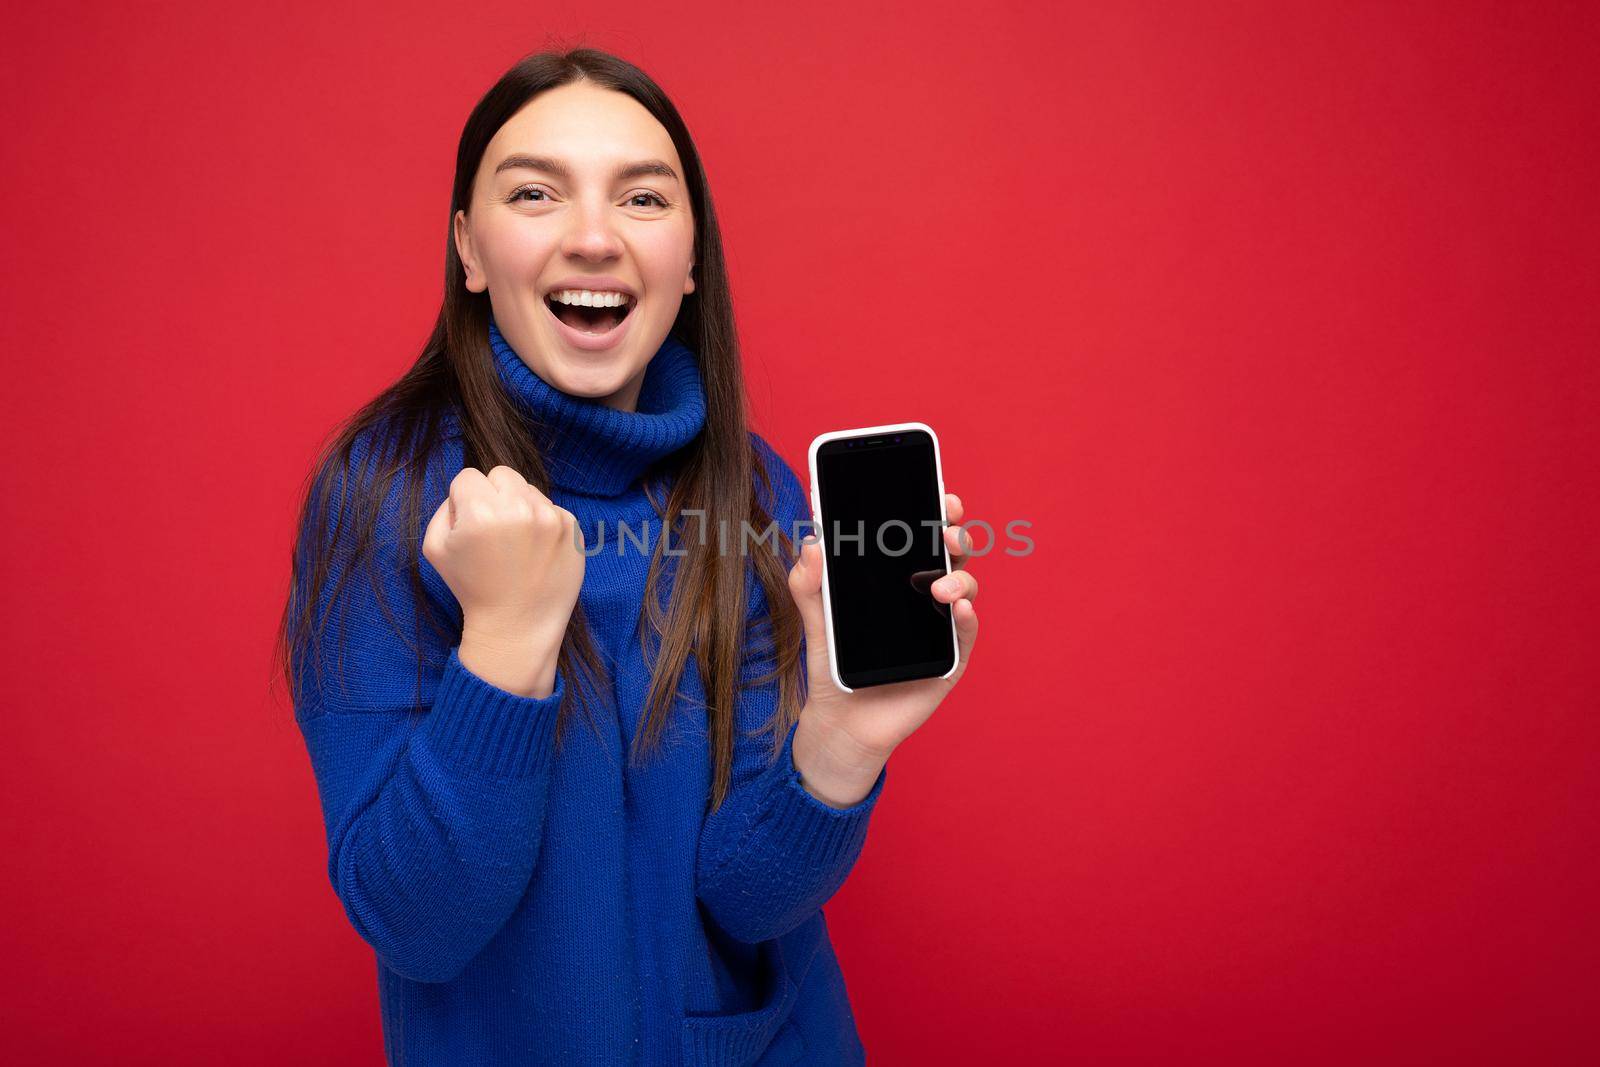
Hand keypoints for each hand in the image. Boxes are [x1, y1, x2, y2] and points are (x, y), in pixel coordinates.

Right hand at [423, 466, 584, 693]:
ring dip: (520, 507)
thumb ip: (444, 509)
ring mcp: (551, 518)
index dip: (464, 500)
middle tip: (494, 532)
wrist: (517, 626)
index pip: (468, 477)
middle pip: (502, 474)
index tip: (470, 527)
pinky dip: (543, 523)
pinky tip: (535, 551)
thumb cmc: (473, 589)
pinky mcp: (573, 529)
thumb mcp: (435, 548)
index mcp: (481, 512)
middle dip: (493, 495)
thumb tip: (467, 493)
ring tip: (516, 545)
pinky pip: (552, 508)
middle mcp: (519, 509)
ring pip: (529, 489)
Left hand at [787, 491, 979, 763]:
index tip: (940, 493)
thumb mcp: (815, 618)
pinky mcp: (951, 658)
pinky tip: (956, 608)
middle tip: (946, 527)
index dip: (934, 509)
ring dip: (959, 578)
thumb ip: (808, 583)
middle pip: (951, 552)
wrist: (841, 720)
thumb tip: (811, 543)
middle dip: (955, 531)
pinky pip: (966, 632)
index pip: (921, 533)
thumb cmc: (835, 662)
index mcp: (898, 575)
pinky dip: (967, 617)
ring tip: (939, 588)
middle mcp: (926, 592)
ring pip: (965, 587)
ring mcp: (942, 624)